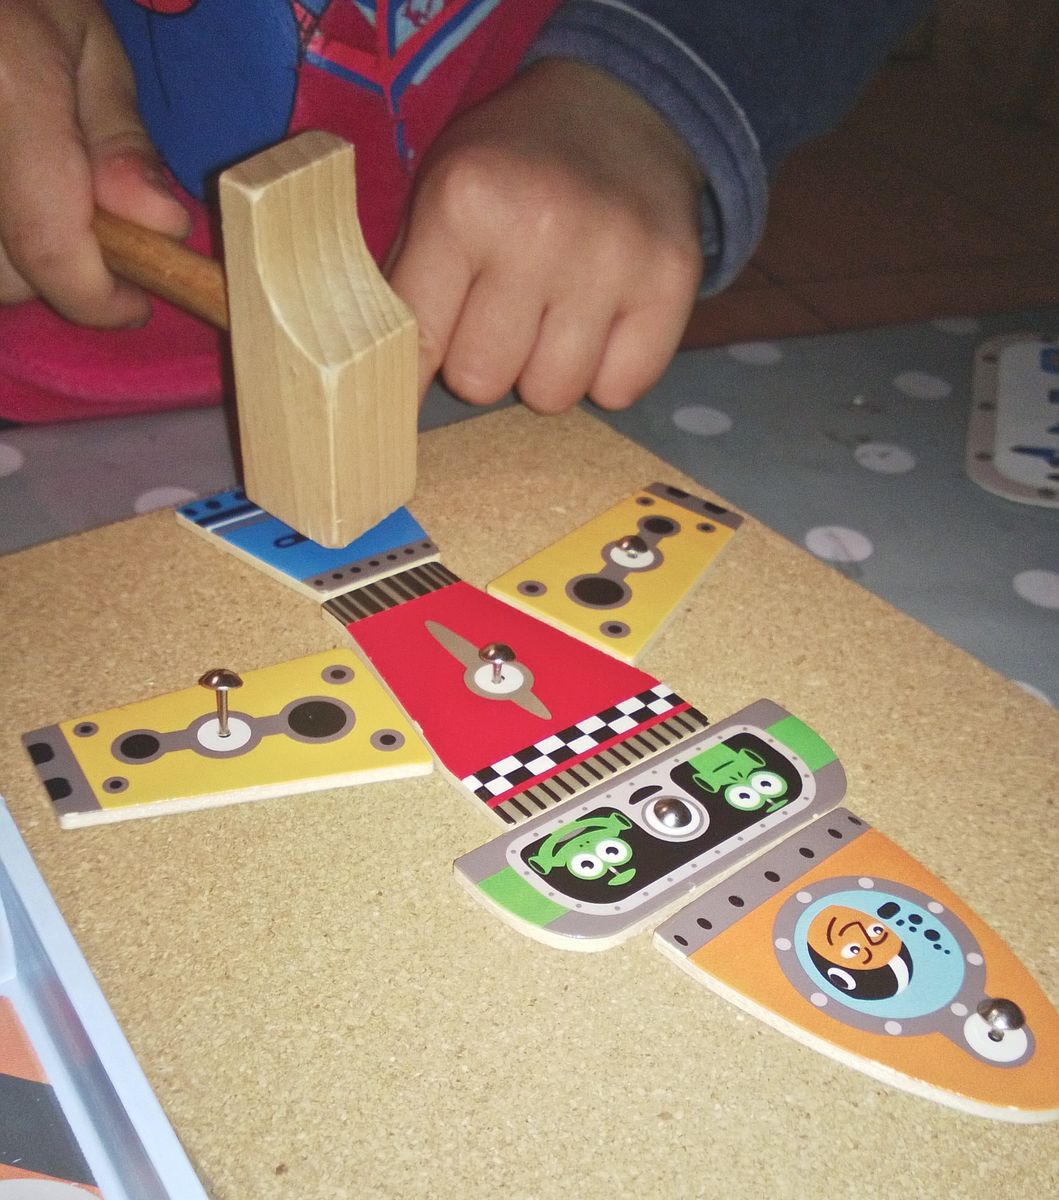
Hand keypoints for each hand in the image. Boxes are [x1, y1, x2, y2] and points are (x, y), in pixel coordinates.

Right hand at [0, 0, 189, 325]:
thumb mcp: (84, 42)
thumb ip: (120, 141)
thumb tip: (160, 227)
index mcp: (10, 91)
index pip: (49, 246)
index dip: (99, 299)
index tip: (137, 304)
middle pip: (7, 275)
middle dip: (58, 272)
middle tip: (90, 232)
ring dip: (19, 257)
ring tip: (41, 197)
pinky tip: (14, 193)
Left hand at [389, 57, 703, 414]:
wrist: (622, 107)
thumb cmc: (514, 165)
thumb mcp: (440, 194)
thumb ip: (408, 286)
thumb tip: (379, 388)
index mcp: (464, 202)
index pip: (417, 342)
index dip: (411, 373)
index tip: (406, 395)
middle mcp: (539, 229)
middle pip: (484, 381)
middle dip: (486, 362)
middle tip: (501, 317)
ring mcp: (612, 260)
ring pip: (553, 395)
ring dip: (546, 372)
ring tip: (552, 317)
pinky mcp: (671, 284)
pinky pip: (619, 390)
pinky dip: (606, 373)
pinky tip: (600, 323)